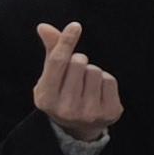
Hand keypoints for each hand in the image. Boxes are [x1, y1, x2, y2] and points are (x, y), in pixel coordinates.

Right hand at [31, 20, 119, 141]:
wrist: (78, 128)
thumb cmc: (61, 95)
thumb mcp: (50, 78)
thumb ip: (50, 52)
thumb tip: (44, 27)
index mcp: (46, 98)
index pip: (57, 63)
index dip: (66, 42)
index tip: (75, 26)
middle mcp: (66, 108)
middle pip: (78, 63)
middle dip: (78, 61)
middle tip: (75, 75)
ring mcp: (88, 113)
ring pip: (95, 70)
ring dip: (92, 72)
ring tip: (86, 85)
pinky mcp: (109, 113)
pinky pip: (109, 80)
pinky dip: (104, 81)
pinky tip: (98, 92)